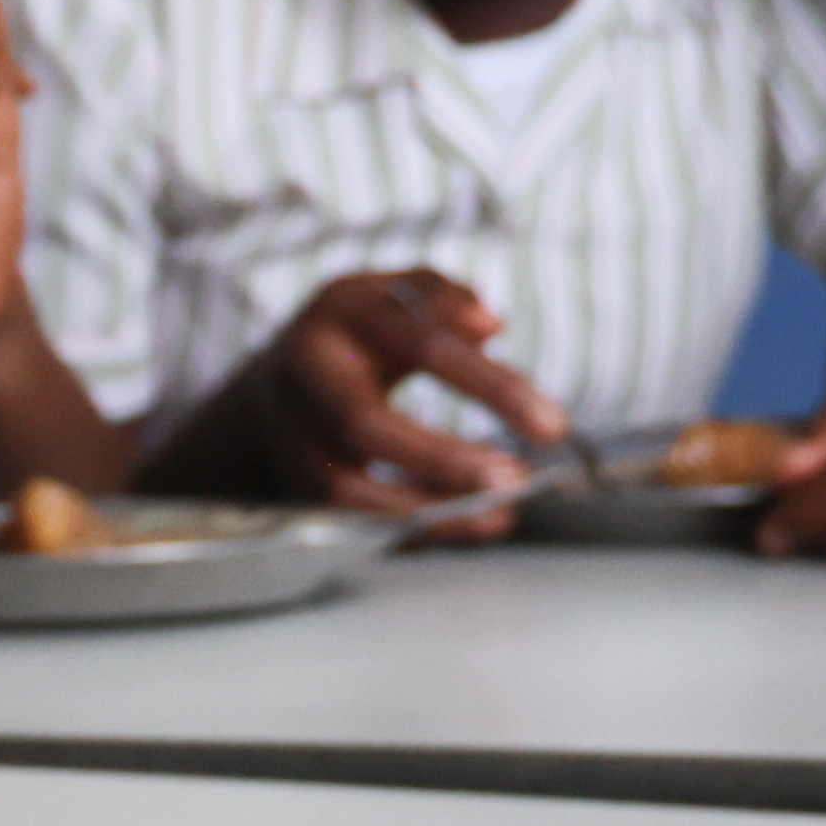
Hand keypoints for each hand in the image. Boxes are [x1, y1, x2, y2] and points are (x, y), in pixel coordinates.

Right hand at [252, 267, 562, 515]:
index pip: (421, 345)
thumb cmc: (360, 335)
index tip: (551, 425)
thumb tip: (487, 325)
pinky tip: (463, 526)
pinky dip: (409, 530)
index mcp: (341, 312)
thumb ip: (443, 299)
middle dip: (444, 460)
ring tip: (499, 516)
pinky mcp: (292, 486)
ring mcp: (290, 436)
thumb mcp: (395, 295)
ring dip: (429, 510)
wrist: (275, 385)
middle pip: (365, 425)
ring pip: (347, 490)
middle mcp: (305, 374)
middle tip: (513, 482)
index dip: (489, 385)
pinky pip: (350, 522)